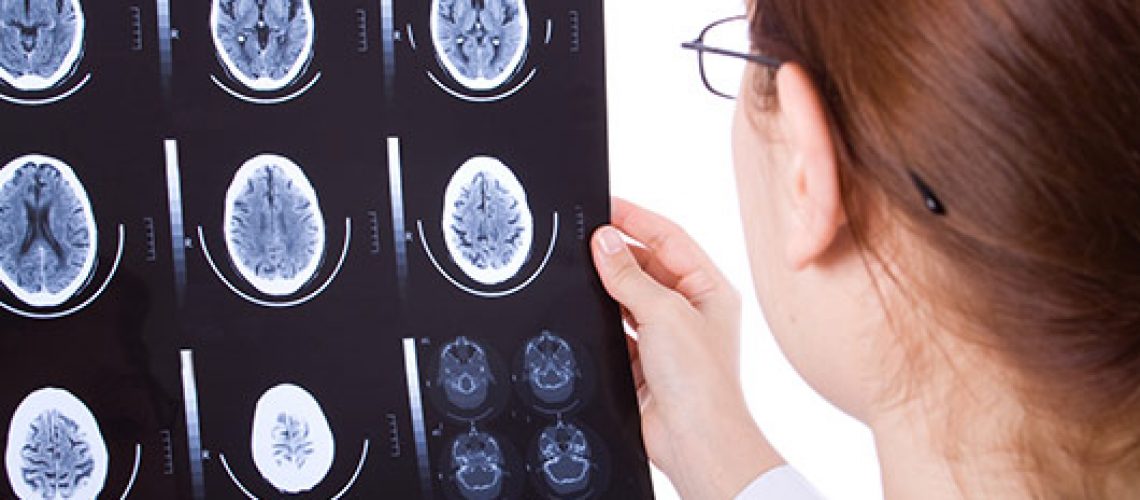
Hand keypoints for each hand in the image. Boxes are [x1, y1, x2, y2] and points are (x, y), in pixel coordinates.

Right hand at [592, 198, 783, 498]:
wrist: (694, 439)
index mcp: (710, 289)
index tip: (605, 205)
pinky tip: (587, 313)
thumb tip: (605, 240)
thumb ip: (629, 275)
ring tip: (581, 270)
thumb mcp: (663, 313)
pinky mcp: (645, 363)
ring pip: (629, 298)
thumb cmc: (700, 379)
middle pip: (647, 266)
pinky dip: (602, 321)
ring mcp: (668, 338)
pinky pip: (617, 330)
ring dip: (608, 287)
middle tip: (584, 238)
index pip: (670, 239)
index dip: (638, 219)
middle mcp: (691, 310)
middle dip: (617, 253)